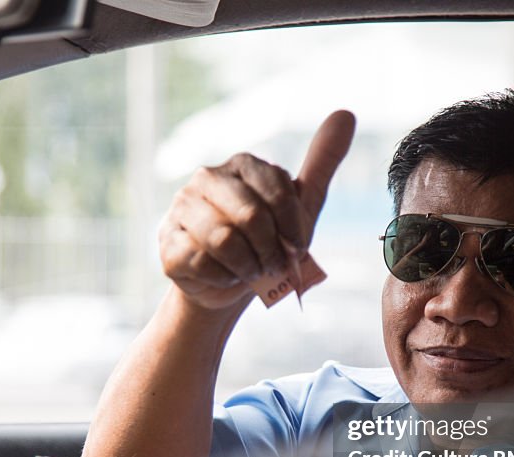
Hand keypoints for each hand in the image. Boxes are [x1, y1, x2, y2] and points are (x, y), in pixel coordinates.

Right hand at [159, 110, 355, 309]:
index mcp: (241, 165)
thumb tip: (346, 114)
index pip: (277, 190)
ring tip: (251, 271)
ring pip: (224, 241)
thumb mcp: (300, 205)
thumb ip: (321, 162)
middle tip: (274, 265)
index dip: (293, 228)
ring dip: (248, 267)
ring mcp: (181, 208)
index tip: (297, 249)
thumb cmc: (266, 241)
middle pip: (250, 217)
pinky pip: (203, 263)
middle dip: (271, 251)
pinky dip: (224, 278)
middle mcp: (206, 179)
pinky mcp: (167, 242)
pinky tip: (226, 276)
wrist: (228, 284)